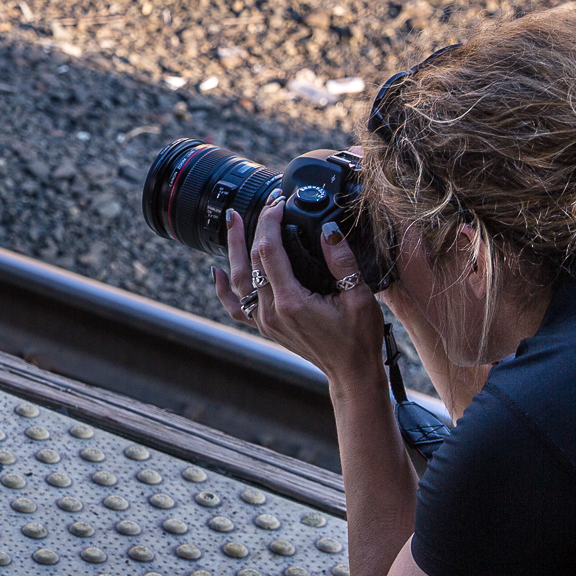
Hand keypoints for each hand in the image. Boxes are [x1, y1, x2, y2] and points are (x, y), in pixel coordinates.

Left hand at [214, 190, 387, 396]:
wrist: (352, 372)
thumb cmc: (359, 338)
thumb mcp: (359, 296)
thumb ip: (342, 261)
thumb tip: (328, 229)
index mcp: (291, 302)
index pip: (269, 251)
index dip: (270, 222)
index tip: (279, 203)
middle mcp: (271, 311)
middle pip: (251, 260)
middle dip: (257, 227)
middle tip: (266, 203)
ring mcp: (264, 320)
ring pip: (239, 278)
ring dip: (234, 247)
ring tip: (233, 219)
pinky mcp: (265, 326)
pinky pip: (236, 305)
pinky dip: (224, 288)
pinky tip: (216, 271)